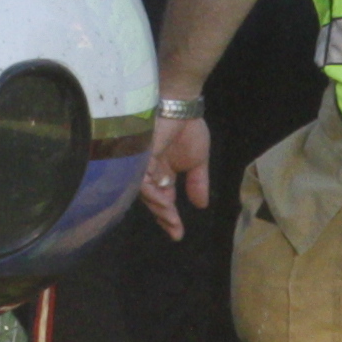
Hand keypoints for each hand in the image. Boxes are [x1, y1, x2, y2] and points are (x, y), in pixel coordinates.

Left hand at [138, 108, 213, 238]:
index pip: (163, 200)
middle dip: (164, 217)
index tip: (178, 234)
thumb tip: (202, 206)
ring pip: (145, 193)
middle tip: (174, 231)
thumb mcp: (198, 161)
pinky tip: (163, 201)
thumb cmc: (188, 128)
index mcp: (163, 173)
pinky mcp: (140, 156)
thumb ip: (198, 183)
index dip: (169, 217)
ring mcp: (143, 164)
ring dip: (158, 208)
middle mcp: (150, 171)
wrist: (182, 107)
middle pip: (152, 200)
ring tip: (171, 218)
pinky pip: (140, 179)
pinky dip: (151, 191)